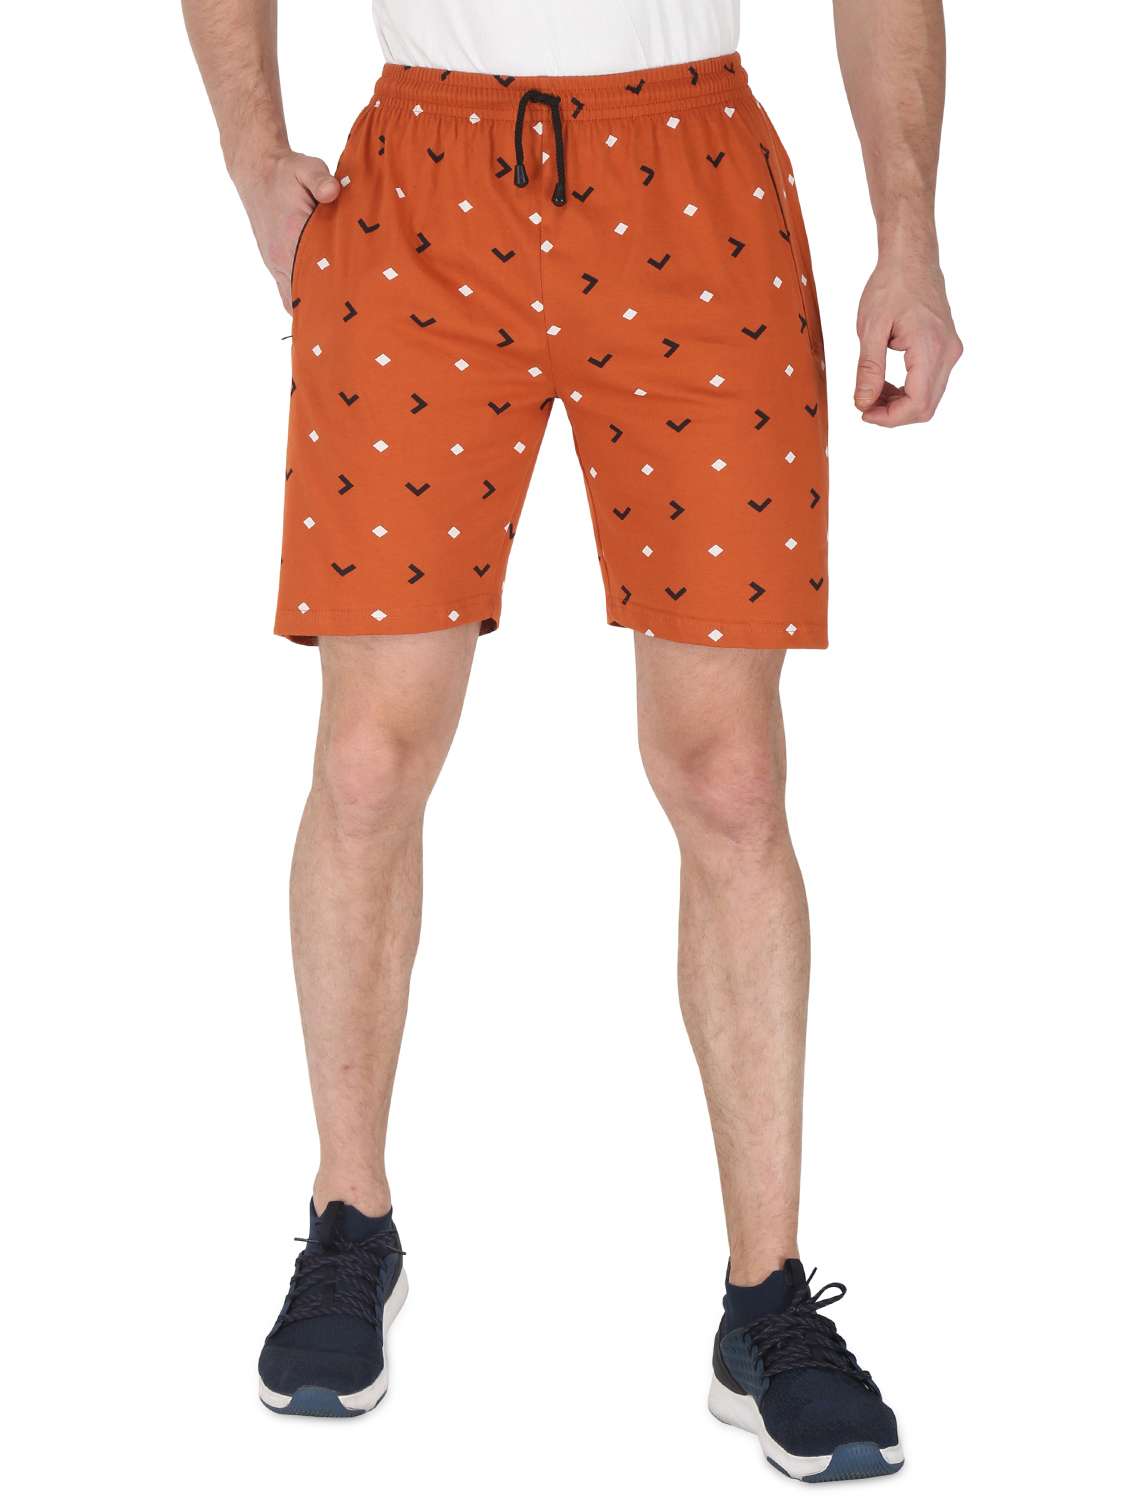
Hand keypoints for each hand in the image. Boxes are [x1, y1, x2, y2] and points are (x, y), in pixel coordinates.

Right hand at [230, 148, 340, 311]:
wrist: (256, 171)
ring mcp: (276, 264)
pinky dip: (304, 298)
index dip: (328, 297)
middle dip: (325, 308)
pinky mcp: (276, 263)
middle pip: (302, 300)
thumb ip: (320, 179)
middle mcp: (279, 259)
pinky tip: (325, 299)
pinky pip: (289, 292)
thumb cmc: (285, 173)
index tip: (349, 305)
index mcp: (288, 240)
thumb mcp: (305, 167)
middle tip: (351, 312)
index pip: (308, 282)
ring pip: (294, 300)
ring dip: (314, 305)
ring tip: (340, 311)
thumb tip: (332, 191)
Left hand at [854, 251, 962, 425]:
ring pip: (928, 398)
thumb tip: (863, 403)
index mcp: (931, 347)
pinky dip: (907, 391)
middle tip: (864, 405)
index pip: (917, 403)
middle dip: (893, 414)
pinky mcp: (946, 349)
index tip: (863, 412)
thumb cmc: (891, 285)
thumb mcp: (871, 328)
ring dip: (899, 404)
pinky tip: (885, 384)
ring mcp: (950, 351)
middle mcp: (948, 353)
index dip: (889, 417)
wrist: (912, 259)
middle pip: (925, 407)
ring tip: (871, 392)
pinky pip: (930, 383)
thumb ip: (868, 369)